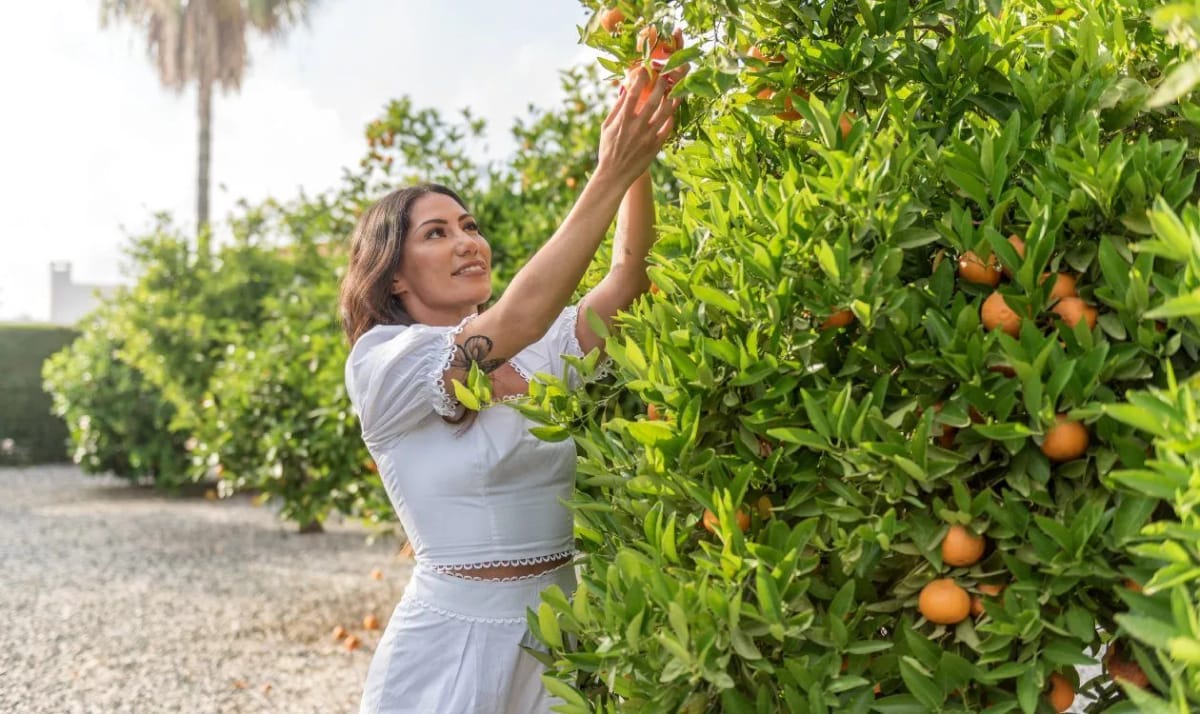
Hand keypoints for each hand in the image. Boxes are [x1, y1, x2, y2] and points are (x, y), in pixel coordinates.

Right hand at [595, 63, 687, 186]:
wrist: (614, 174)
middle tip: (665, 77)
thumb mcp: (606, 127)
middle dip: (662, 84)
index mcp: (623, 120)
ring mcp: (648, 136)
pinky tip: (673, 110)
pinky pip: (668, 128)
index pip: (634, 93)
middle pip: (654, 100)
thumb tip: (624, 91)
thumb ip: (616, 109)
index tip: (645, 69)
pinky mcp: (656, 146)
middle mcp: (637, 126)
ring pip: (665, 112)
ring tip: (675, 90)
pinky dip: (671, 117)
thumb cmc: (608, 149)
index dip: (641, 78)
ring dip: (672, 99)